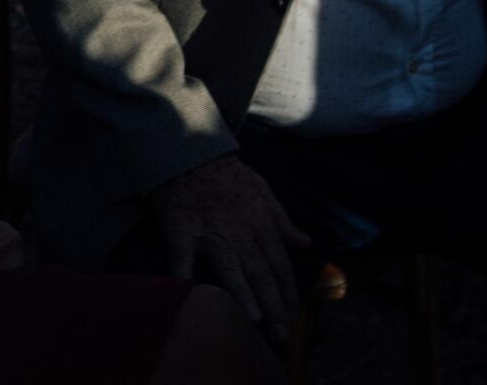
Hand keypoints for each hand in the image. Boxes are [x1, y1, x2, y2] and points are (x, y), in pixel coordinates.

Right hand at [144, 154, 309, 343]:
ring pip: (230, 265)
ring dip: (242, 292)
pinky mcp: (180, 228)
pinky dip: (182, 274)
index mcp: (260, 221)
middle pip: (261, 271)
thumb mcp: (261, 189)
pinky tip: (187, 294)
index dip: (289, 291)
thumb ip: (282, 220)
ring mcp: (208, 229)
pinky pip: (181, 256)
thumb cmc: (225, 174)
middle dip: (274, 304)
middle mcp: (238, 228)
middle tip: (281, 335)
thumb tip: (306, 244)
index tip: (293, 316)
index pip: (280, 262)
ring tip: (253, 319)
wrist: (188, 151)